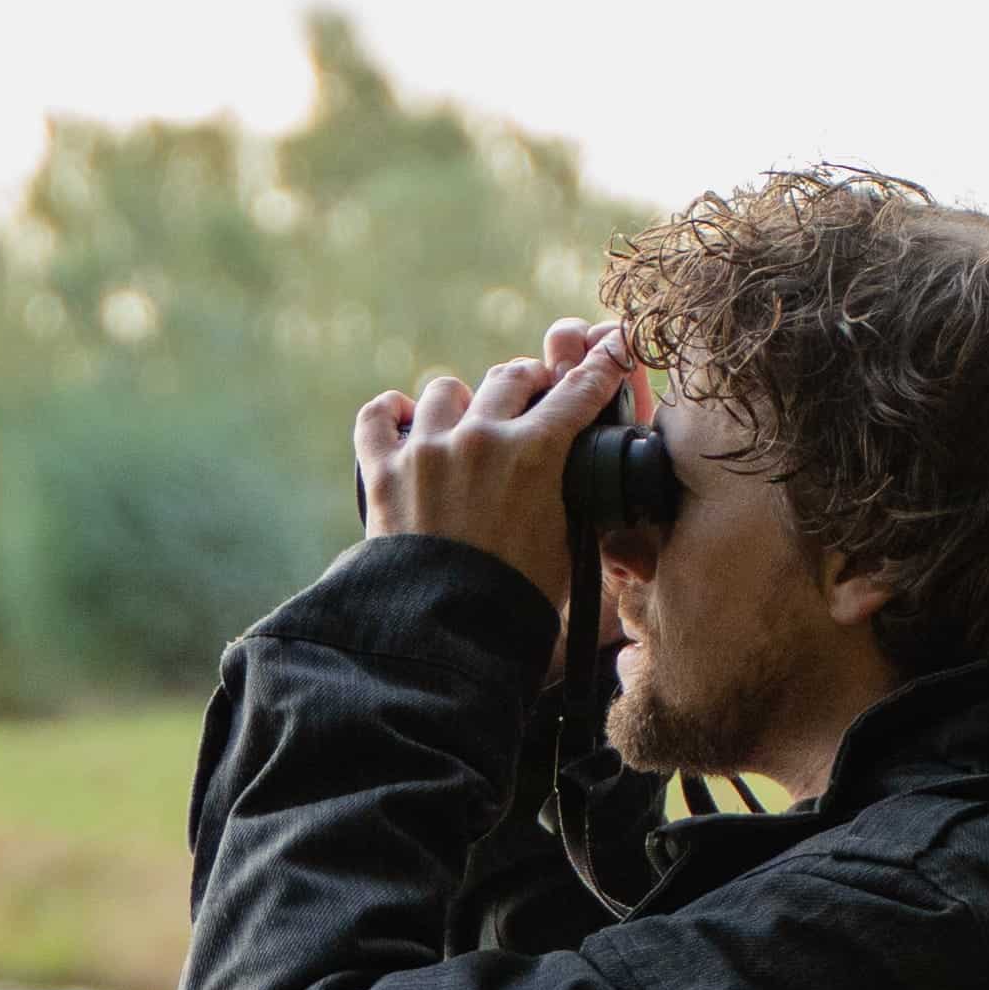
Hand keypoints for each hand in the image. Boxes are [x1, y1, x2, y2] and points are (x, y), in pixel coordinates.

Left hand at [353, 319, 628, 614]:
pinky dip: (390, 413)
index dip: (602, 366)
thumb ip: (580, 504)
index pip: (579, 390)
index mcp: (536, 454)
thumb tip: (596, 488)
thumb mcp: (569, 550)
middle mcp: (479, 438)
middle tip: (534, 396)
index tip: (611, 350)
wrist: (447, 639)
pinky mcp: (382, 471)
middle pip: (511, 378)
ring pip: (445, 391)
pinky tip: (404, 419)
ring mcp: (426, 450)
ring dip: (462, 402)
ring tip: (466, 422)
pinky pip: (377, 416)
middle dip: (529, 383)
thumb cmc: (518, 603)